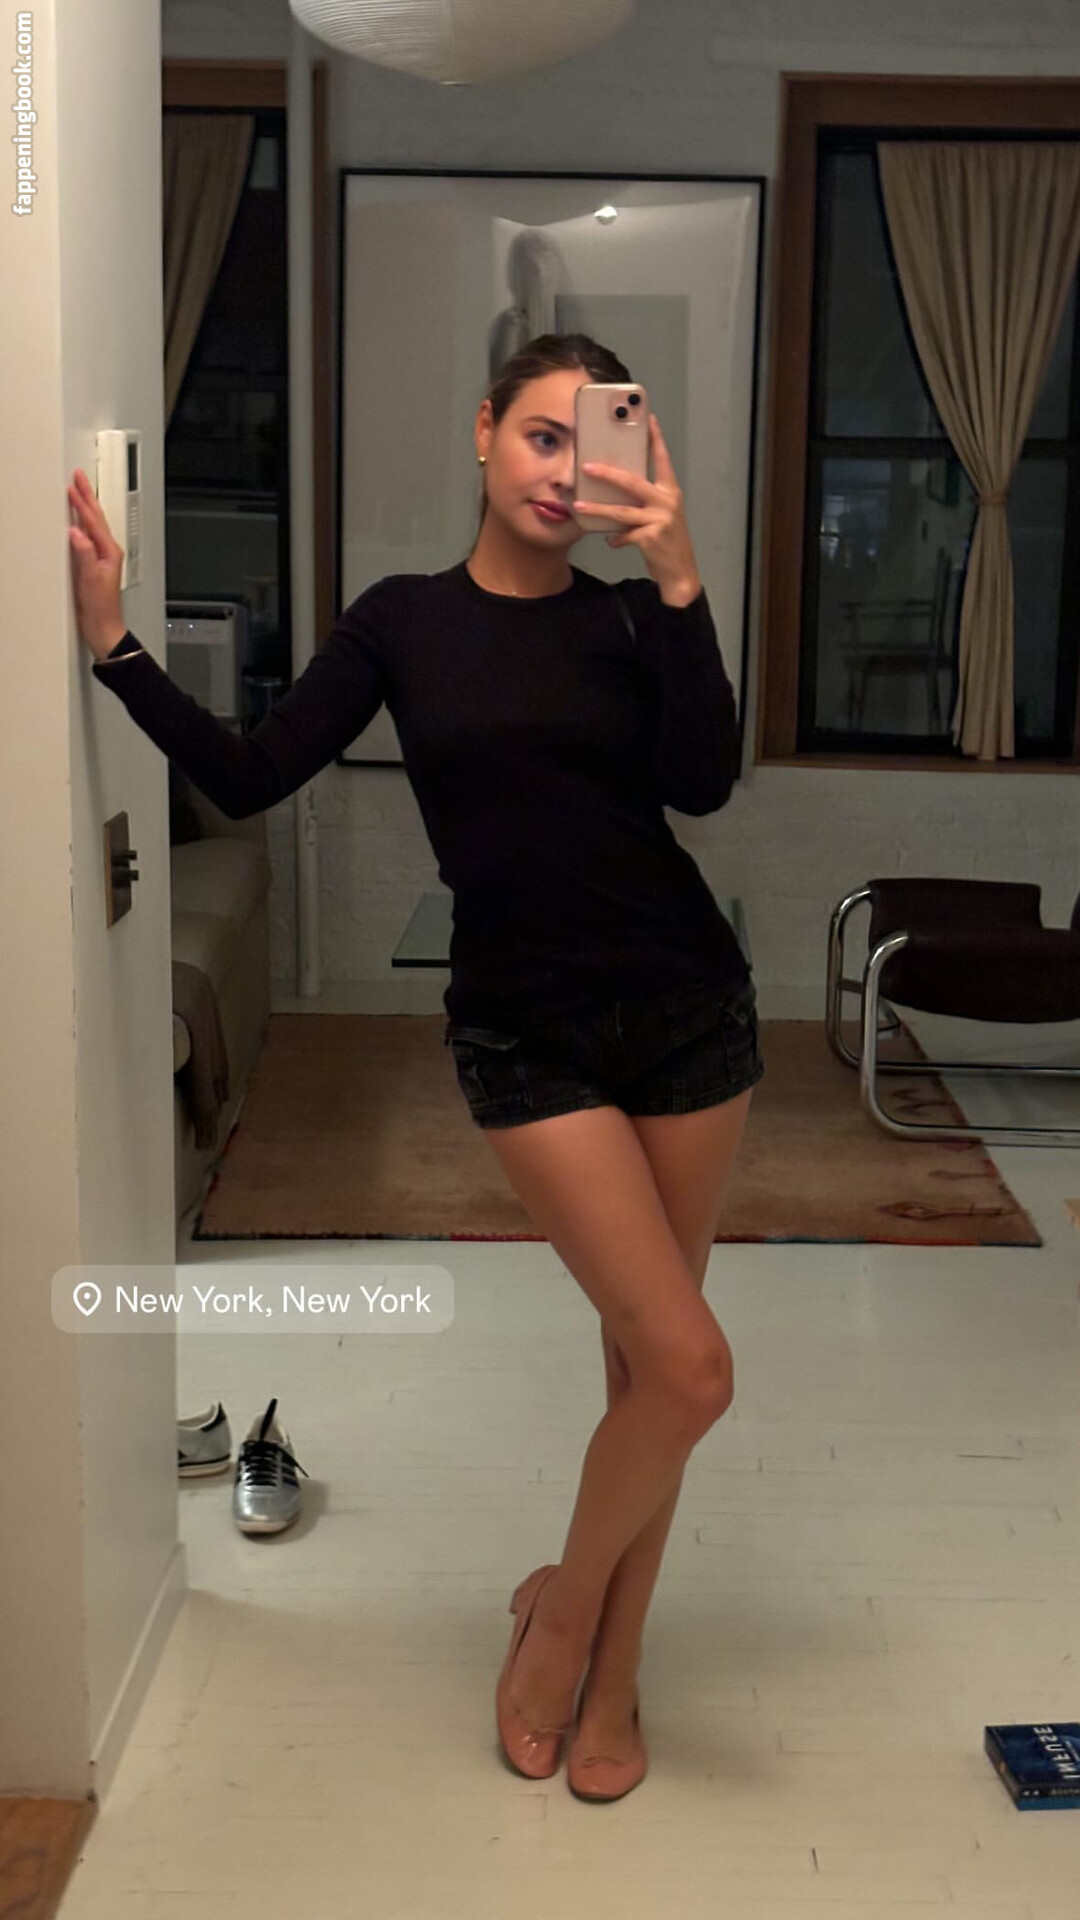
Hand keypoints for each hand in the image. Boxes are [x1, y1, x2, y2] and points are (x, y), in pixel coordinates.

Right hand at [67, 468, 126, 658]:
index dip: (82, 502)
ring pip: (92, 524)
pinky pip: (86, 536)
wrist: (103, 626)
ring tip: (78, 491)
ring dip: (85, 506)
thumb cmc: (101, 608)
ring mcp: (100, 557)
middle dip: (87, 496)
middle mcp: (107, 552)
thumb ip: (85, 553)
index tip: (73, 486)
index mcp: (110, 552)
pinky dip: (80, 523)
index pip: (93, 521)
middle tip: (78, 478)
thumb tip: (77, 532)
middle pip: (95, 517)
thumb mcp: (91, 578)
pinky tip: (75, 520)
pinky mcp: (92, 563)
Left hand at [572, 413, 701, 604]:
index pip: (663, 460)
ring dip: (598, 508)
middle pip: (632, 482)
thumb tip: (615, 496)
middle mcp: (667, 502)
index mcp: (671, 493)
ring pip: (622, 510)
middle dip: (608, 474)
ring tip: (580, 505)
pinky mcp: (651, 537)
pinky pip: (624, 534)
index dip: (655, 439)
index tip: (647, 418)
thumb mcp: (661, 518)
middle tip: (587, 467)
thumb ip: (643, 503)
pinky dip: (615, 538)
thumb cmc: (667, 544)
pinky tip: (610, 541)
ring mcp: (660, 520)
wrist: (680, 574)